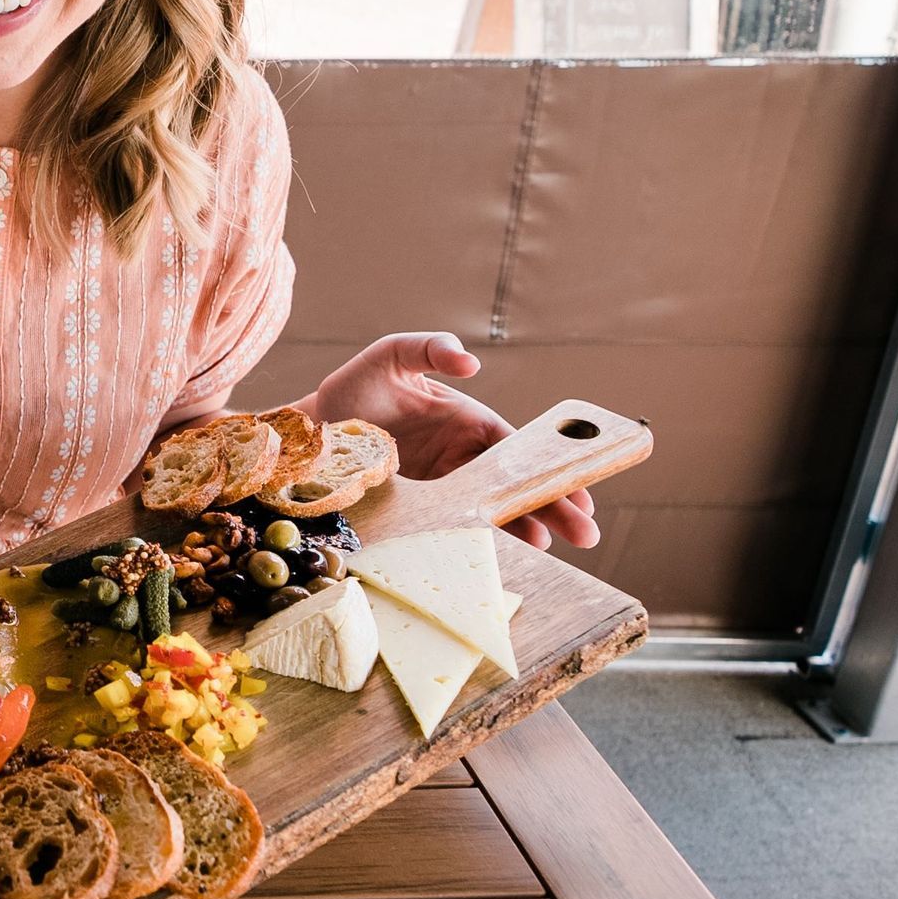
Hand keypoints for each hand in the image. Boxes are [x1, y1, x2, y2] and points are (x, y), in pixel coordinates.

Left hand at [309, 332, 599, 550]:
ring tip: (553, 546)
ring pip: (493, 506)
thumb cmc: (356, 388)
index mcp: (467, 421)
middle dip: (552, 503)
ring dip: (526, 524)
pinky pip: (456, 522)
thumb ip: (431, 349)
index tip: (578, 485)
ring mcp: (442, 485)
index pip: (516, 446)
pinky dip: (481, 534)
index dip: (547, 465)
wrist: (310, 432)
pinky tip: (503, 549)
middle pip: (515, 481)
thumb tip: (471, 362)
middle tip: (587, 533)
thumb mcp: (392, 356)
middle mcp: (462, 455)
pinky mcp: (420, 508)